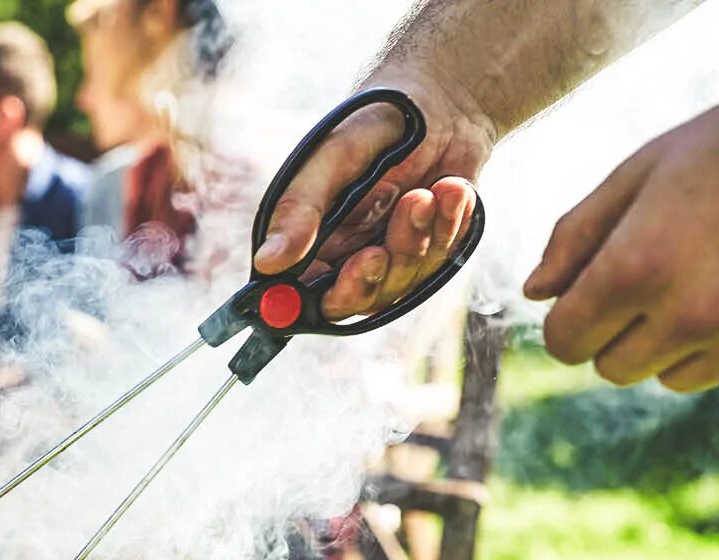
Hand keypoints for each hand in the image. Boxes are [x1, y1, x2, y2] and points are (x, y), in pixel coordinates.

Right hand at [252, 71, 495, 319]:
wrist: (443, 99)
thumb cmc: (375, 121)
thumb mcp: (332, 158)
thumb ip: (300, 209)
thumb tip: (266, 261)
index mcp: (310, 238)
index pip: (300, 293)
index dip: (313, 301)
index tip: (339, 275)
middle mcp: (345, 254)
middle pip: (353, 301)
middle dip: (370, 278)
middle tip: (377, 252)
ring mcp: (389, 255)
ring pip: (401, 283)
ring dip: (416, 239)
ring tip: (426, 192)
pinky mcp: (429, 250)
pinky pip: (439, 260)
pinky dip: (448, 225)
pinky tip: (452, 188)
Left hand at [525, 58, 718, 405]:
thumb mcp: (638, 173)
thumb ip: (576, 236)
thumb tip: (535, 293)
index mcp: (637, 268)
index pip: (565, 343)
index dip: (569, 320)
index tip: (591, 294)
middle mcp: (691, 314)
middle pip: (614, 369)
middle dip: (620, 332)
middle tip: (658, 279)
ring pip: (675, 379)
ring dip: (679, 345)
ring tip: (714, 280)